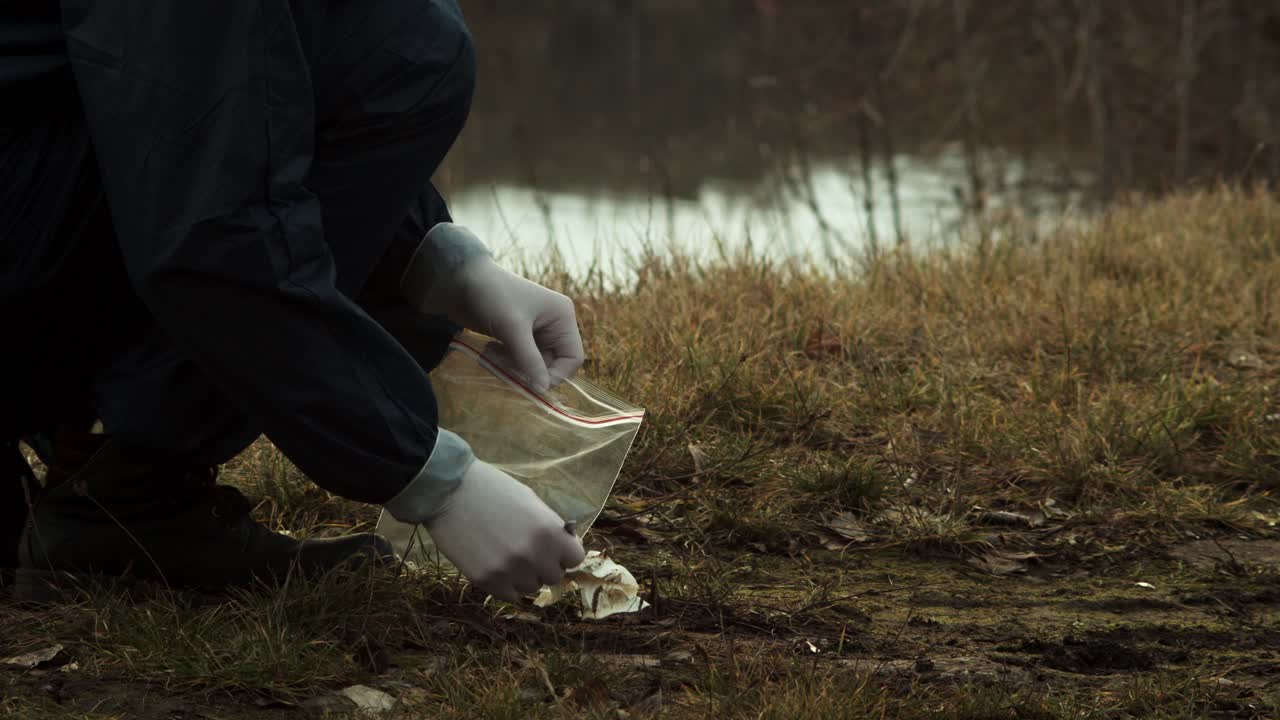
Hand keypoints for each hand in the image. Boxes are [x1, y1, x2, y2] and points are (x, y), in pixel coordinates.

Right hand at [424, 459, 585, 600]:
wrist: (448, 491)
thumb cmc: (492, 489)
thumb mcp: (531, 501)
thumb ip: (550, 527)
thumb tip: (563, 547)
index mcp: (548, 531)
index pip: (575, 559)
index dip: (565, 552)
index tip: (555, 547)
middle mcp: (532, 556)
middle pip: (554, 576)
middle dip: (545, 564)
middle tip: (529, 550)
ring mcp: (508, 571)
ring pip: (531, 587)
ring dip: (525, 575)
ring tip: (509, 555)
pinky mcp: (485, 581)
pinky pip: (510, 595)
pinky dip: (508, 584)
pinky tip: (499, 566)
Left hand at [447, 259, 584, 392]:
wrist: (460, 280)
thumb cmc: (493, 296)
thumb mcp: (512, 328)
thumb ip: (529, 360)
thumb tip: (542, 391)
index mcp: (562, 317)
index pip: (573, 358)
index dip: (556, 375)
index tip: (531, 384)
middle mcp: (553, 325)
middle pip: (551, 365)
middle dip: (527, 371)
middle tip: (502, 368)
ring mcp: (535, 332)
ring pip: (532, 366)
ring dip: (512, 368)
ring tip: (491, 356)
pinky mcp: (518, 337)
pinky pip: (519, 361)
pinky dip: (505, 363)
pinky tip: (488, 351)